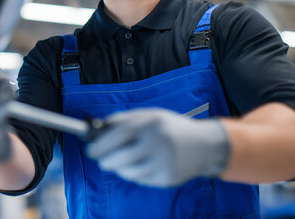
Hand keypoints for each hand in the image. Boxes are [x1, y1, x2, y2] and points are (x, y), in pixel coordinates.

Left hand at [86, 108, 229, 187]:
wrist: (204, 146)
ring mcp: (163, 162)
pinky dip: (135, 174)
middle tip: (101, 160)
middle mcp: (158, 142)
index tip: (90, 150)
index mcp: (151, 123)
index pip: (118, 135)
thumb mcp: (150, 116)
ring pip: (128, 171)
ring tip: (122, 161)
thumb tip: (99, 128)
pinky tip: (141, 166)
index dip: (101, 144)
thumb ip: (125, 119)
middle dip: (105, 161)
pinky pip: (141, 179)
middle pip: (120, 157)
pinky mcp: (167, 178)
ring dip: (119, 168)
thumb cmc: (171, 128)